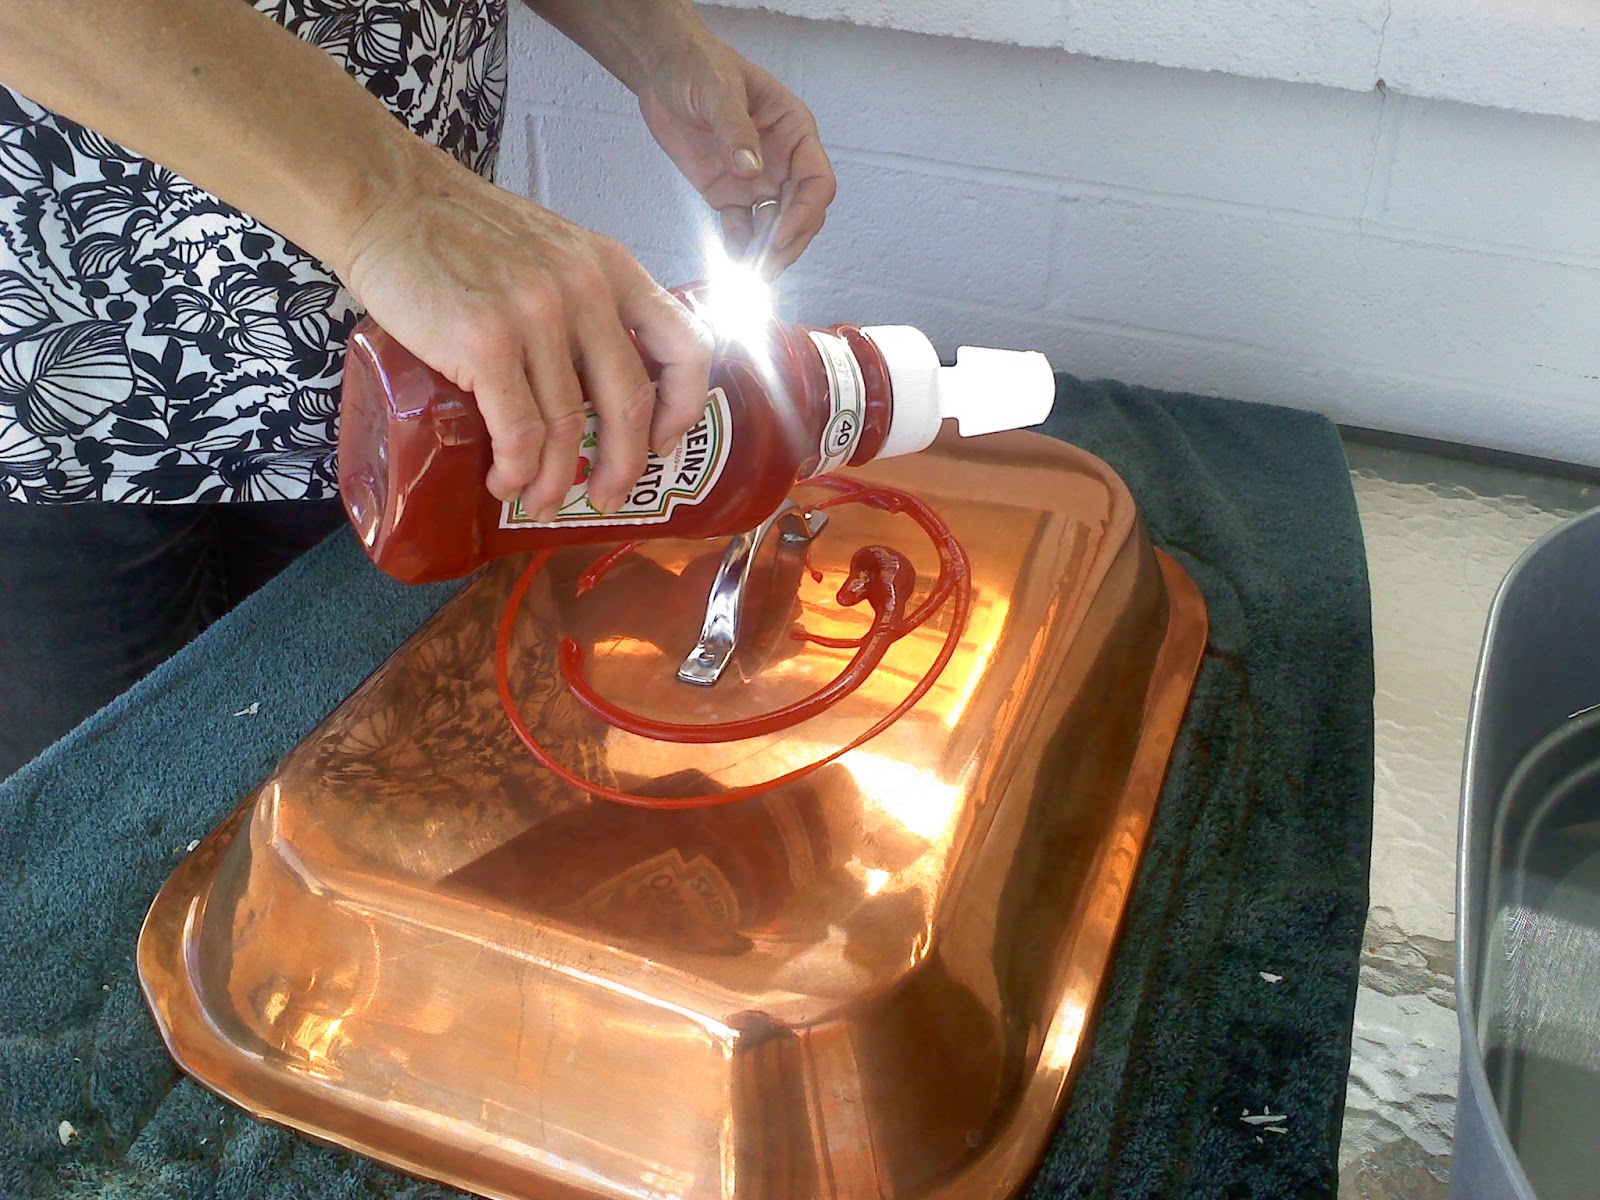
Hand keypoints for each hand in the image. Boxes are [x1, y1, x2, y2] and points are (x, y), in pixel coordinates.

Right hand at [332, 143, 711, 517]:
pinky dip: (517, 469)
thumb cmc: (462, 232)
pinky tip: (505, 479)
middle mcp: (585, 290)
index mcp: (611, 268)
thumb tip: (604, 385)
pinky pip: (519, 431)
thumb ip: (588, 301)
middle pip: (628, 403)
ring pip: (567, 427)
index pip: (685, 345)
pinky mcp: (485, 341)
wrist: (385, 200)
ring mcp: (536, 315)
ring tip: (539, 501)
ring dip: (554, 479)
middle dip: (622, 466)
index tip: (663, 441)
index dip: (684, 406)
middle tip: (606, 496)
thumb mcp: (552, 249)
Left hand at [639, 39, 835, 275]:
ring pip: (774, 227)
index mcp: (795, 133)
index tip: (779, 236)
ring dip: (766, 253)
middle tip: (766, 269)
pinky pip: (741, 229)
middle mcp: (783, 162)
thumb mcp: (720, 90)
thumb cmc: (699, 66)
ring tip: (751, 277)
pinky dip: (739, 249)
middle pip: (801, 213)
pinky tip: (732, 264)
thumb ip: (735, 130)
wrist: (662, 70)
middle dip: (788, 243)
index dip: (804, 213)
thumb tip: (751, 170)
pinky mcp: (728, 194)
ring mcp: (757, 180)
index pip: (818, 182)